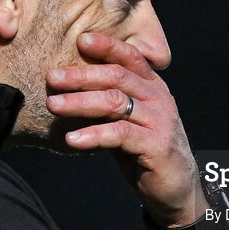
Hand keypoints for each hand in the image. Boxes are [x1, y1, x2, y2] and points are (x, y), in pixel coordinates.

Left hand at [45, 32, 206, 227]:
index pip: (130, 59)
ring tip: (53, 106)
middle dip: (82, 75)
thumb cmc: (145, 153)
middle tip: (52, 77)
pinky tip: (72, 139)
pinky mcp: (156, 145)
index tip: (81, 40)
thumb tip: (67, 90)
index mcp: (153, 88)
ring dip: (81, 102)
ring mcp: (160, 121)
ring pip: (115, 102)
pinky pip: (120, 134)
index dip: (107, 46)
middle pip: (118, 77)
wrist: (176, 190)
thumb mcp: (127, 122)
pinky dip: (94, 135)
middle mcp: (159, 99)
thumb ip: (107, 105)